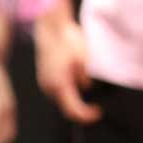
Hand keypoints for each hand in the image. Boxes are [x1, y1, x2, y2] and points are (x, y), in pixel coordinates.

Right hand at [33, 0, 100, 124]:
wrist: (51, 26)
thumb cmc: (67, 40)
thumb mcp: (84, 59)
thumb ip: (86, 78)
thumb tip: (87, 87)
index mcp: (59, 85)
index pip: (73, 110)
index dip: (87, 115)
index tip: (98, 112)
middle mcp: (48, 87)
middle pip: (66, 106)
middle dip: (82, 106)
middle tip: (96, 105)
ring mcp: (44, 82)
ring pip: (62, 98)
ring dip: (75, 97)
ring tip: (87, 87)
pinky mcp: (44, 76)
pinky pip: (58, 89)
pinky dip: (69, 89)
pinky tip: (77, 78)